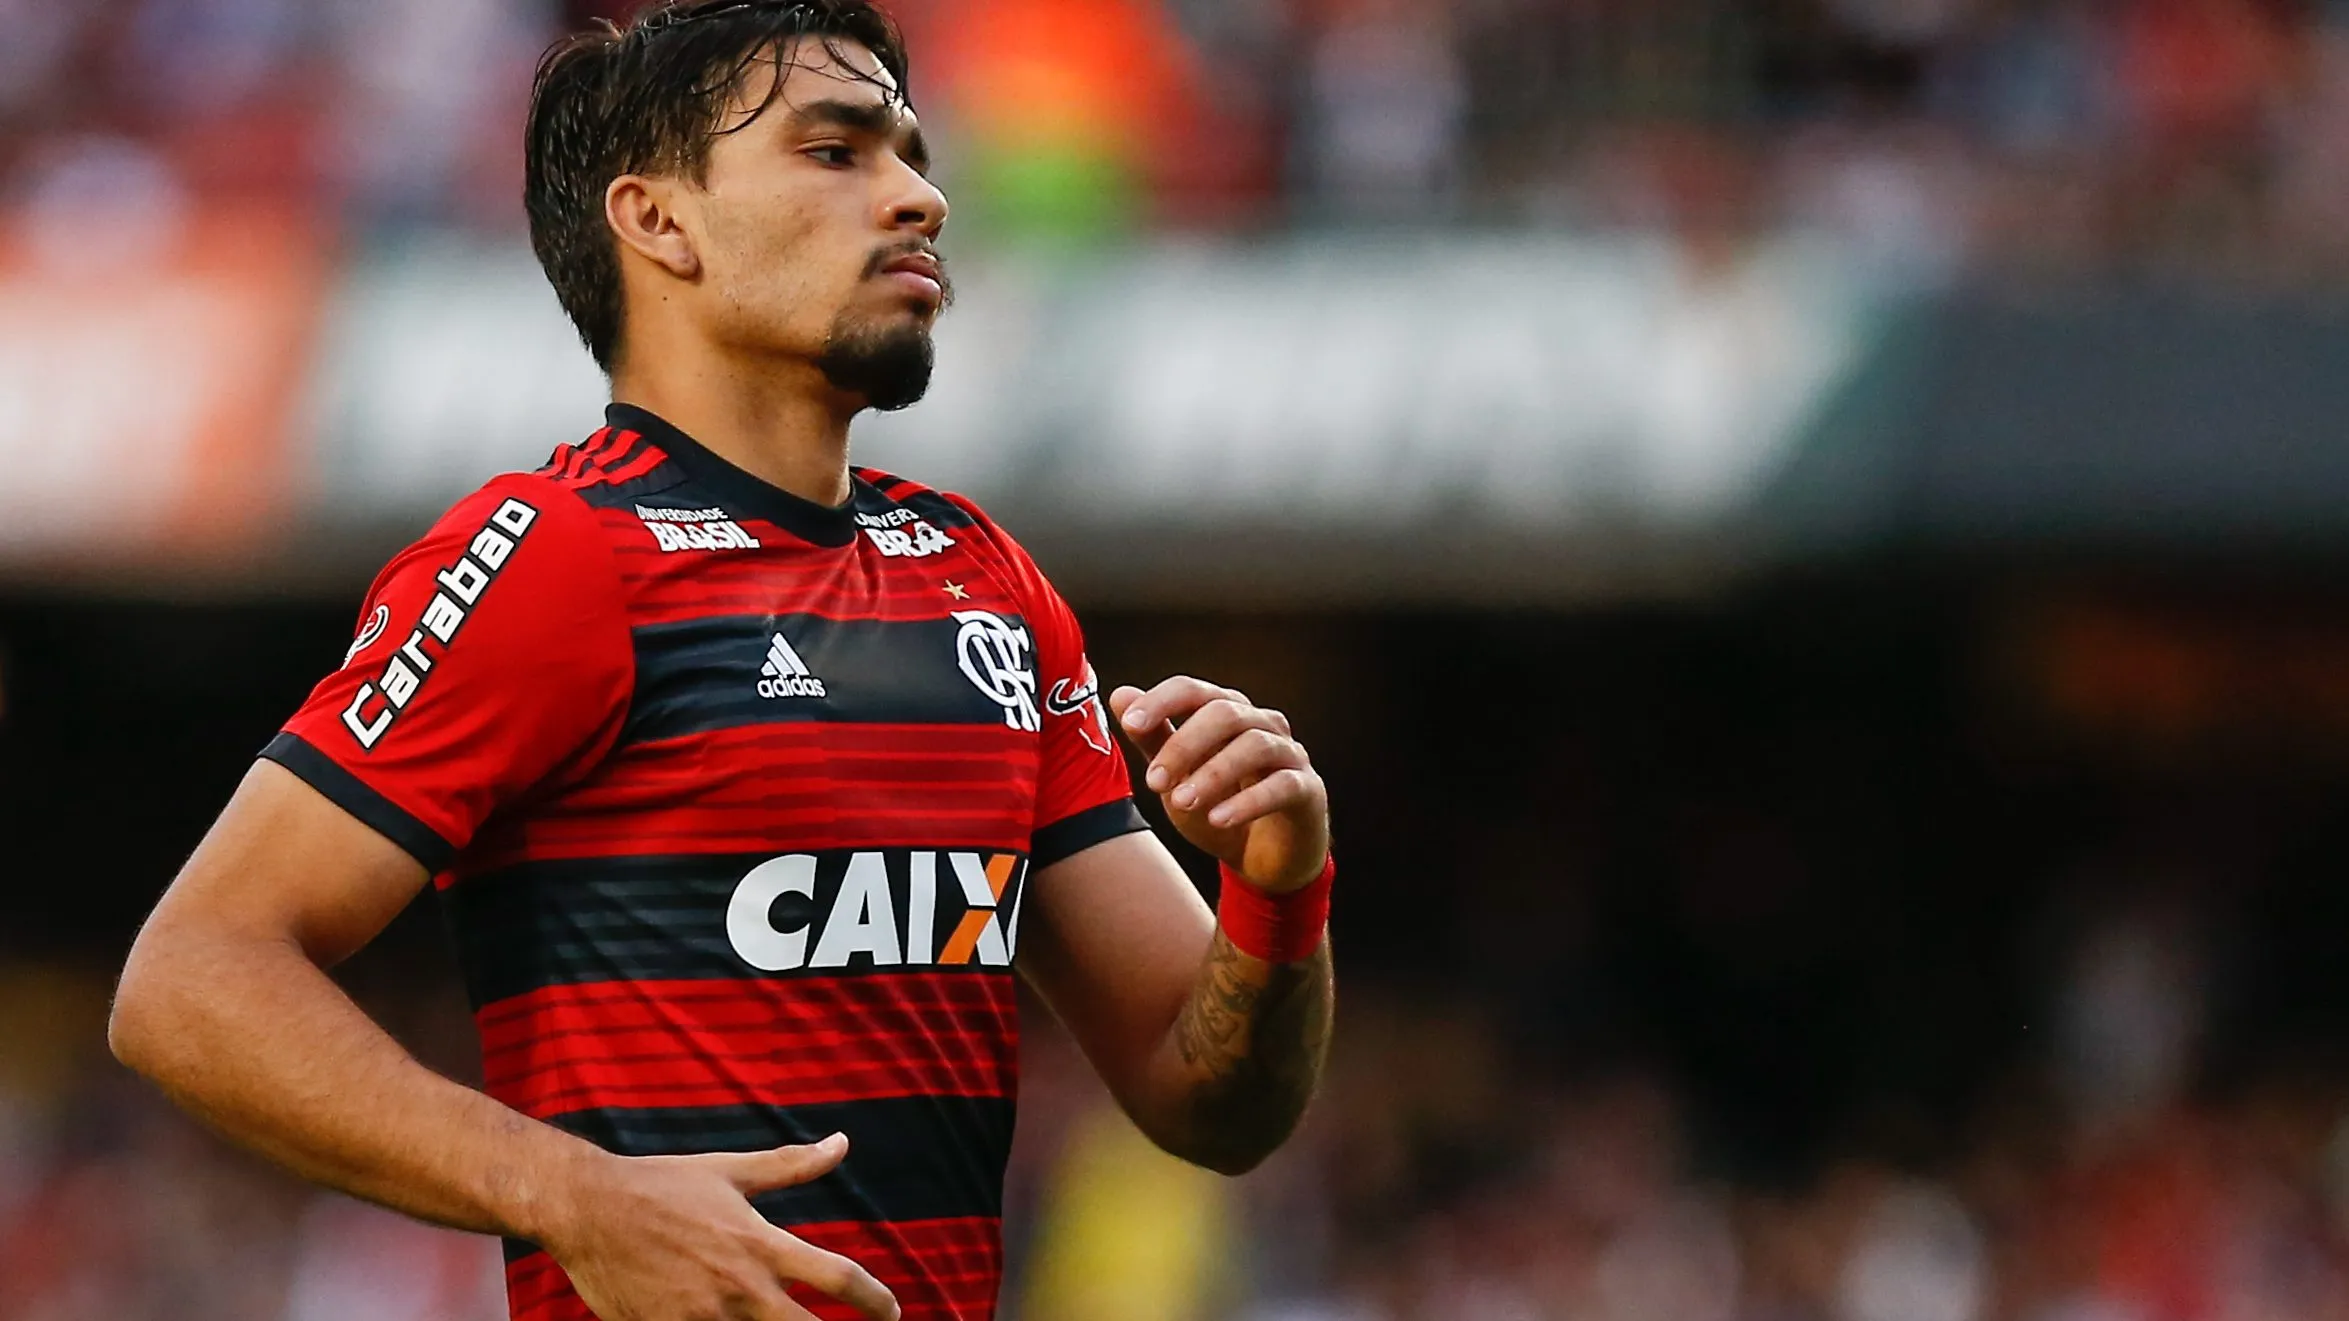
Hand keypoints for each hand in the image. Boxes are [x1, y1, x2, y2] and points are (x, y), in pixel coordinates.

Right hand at [537, 1133, 898, 1320]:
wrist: (588, 1208)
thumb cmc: (661, 1184)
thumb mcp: (731, 1170)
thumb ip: (790, 1165)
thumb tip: (842, 1143)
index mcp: (760, 1244)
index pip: (837, 1276)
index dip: (874, 1299)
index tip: (891, 1312)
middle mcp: (739, 1287)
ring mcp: (702, 1317)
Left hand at [1110, 677, 1330, 893]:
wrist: (1260, 859)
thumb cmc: (1217, 806)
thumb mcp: (1177, 778)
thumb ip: (1153, 738)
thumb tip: (1121, 694)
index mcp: (1226, 712)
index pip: (1194, 690)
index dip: (1163, 701)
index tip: (1132, 722)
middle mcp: (1261, 723)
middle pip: (1224, 713)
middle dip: (1184, 745)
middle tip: (1154, 782)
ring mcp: (1289, 753)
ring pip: (1254, 745)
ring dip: (1213, 773)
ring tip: (1182, 802)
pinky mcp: (1307, 789)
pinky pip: (1282, 786)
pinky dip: (1248, 801)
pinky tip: (1219, 819)